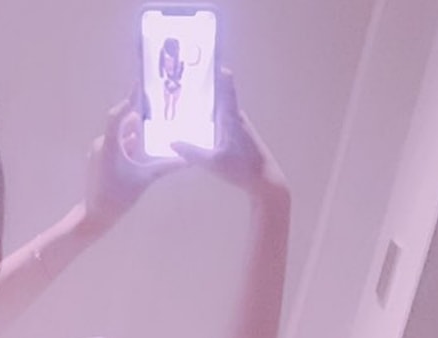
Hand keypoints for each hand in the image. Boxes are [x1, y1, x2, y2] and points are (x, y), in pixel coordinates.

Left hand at [82, 84, 183, 231]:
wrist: (95, 216)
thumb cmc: (117, 198)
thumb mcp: (144, 180)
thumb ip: (166, 166)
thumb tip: (188, 160)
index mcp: (110, 144)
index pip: (119, 114)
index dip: (131, 98)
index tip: (142, 84)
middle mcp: (103, 143)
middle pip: (123, 122)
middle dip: (141, 115)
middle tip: (159, 105)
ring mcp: (100, 151)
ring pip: (121, 135)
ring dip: (137, 131)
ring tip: (156, 123)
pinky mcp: (101, 159)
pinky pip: (117, 145)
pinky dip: (130, 143)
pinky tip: (144, 144)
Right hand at [171, 68, 287, 193]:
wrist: (265, 181)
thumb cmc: (242, 170)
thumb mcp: (213, 163)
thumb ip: (192, 152)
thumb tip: (172, 142)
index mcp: (231, 116)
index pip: (224, 82)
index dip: (213, 67)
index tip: (200, 57)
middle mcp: (235, 116)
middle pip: (219, 91)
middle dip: (203, 83)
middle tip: (183, 77)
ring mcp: (238, 125)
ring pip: (219, 106)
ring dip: (205, 100)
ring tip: (185, 97)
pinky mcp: (237, 135)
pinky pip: (220, 118)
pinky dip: (209, 115)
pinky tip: (197, 122)